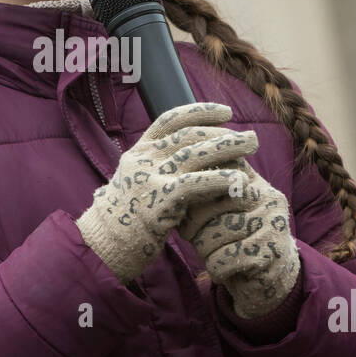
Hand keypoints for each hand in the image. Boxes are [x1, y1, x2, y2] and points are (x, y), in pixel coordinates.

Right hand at [76, 103, 258, 286]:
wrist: (103, 245)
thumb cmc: (125, 218)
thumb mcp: (136, 183)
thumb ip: (157, 167)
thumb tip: (188, 157)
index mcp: (138, 151)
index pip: (171, 120)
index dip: (200, 111)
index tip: (224, 112)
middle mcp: (143, 158)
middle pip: (189, 135)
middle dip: (222, 132)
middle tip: (249, 137)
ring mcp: (150, 177)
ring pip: (195, 153)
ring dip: (228, 147)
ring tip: (252, 145)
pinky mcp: (159, 200)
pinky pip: (196, 183)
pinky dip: (220, 178)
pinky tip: (239, 178)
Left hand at [177, 156, 300, 319]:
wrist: (266, 279)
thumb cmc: (231, 240)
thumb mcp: (217, 211)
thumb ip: (200, 192)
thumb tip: (167, 184)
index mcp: (250, 177)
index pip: (210, 172)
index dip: (189, 194)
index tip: (183, 210)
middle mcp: (265, 193)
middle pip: (209, 202)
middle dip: (192, 225)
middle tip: (192, 237)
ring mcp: (272, 219)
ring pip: (215, 232)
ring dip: (204, 251)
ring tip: (212, 255)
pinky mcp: (272, 247)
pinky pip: (226, 257)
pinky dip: (216, 269)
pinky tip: (223, 271)